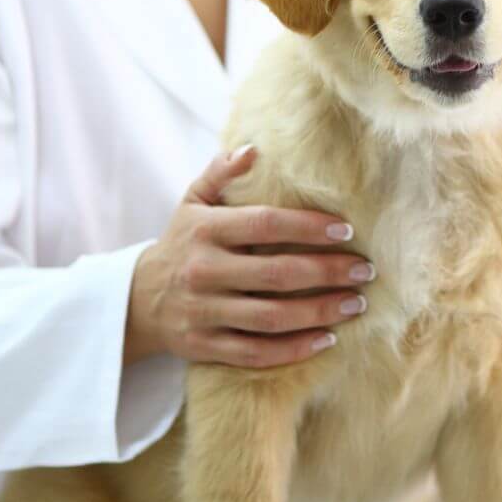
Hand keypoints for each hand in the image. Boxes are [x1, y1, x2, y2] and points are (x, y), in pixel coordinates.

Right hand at [124, 146, 373, 367]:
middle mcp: (203, 271)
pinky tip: (327, 339)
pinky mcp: (205, 346)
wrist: (137, 299)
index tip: (346, 230)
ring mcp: (203, 312)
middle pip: (276, 275)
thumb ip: (221, 172)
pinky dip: (294, 349)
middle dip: (327, 272)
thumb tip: (254, 149)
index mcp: (204, 230)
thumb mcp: (193, 201)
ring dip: (320, 313)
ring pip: (271, 318)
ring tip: (356, 304)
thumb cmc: (182, 242)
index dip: (308, 227)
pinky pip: (256, 353)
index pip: (265, 225)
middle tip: (365, 270)